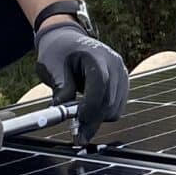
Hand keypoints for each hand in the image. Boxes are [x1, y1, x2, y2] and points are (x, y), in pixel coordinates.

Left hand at [35, 14, 129, 140]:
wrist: (67, 39)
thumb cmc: (58, 51)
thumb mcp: (52, 68)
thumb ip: (61, 90)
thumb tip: (63, 113)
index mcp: (96, 56)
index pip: (100, 86)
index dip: (90, 108)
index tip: (77, 124)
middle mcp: (114, 63)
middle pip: (109, 100)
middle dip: (92, 121)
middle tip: (77, 135)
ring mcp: (122, 72)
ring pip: (116, 108)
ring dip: (99, 119)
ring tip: (80, 123)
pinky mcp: (123, 82)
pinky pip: (118, 106)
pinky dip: (104, 113)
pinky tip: (89, 112)